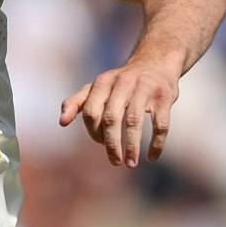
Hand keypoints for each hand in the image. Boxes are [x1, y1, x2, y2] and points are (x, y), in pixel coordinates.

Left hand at [59, 60, 180, 166]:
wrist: (155, 62)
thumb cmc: (119, 82)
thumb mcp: (96, 88)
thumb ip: (76, 103)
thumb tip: (61, 123)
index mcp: (102, 82)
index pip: (90, 112)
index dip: (93, 131)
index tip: (100, 144)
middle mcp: (122, 83)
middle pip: (111, 118)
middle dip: (111, 144)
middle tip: (114, 162)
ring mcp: (144, 89)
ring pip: (134, 122)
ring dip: (131, 147)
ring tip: (131, 163)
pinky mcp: (164, 97)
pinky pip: (160, 124)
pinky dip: (156, 143)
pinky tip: (151, 157)